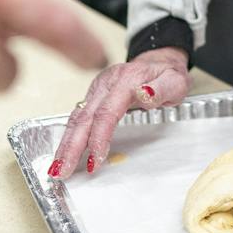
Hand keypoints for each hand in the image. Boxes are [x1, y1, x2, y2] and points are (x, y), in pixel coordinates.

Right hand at [50, 46, 190, 177]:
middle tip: (62, 170)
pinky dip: (70, 135)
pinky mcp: (94, 95)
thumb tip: (145, 94)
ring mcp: (97, 89)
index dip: (98, 138)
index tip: (95, 161)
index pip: (106, 113)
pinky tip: (64, 152)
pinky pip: (79, 116)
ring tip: (58, 167)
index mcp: (125, 81)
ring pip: (77, 117)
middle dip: (71, 146)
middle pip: (84, 117)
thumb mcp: (175, 82)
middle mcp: (106, 83)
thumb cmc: (167, 75)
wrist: (159, 61)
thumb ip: (161, 89)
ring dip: (66, 143)